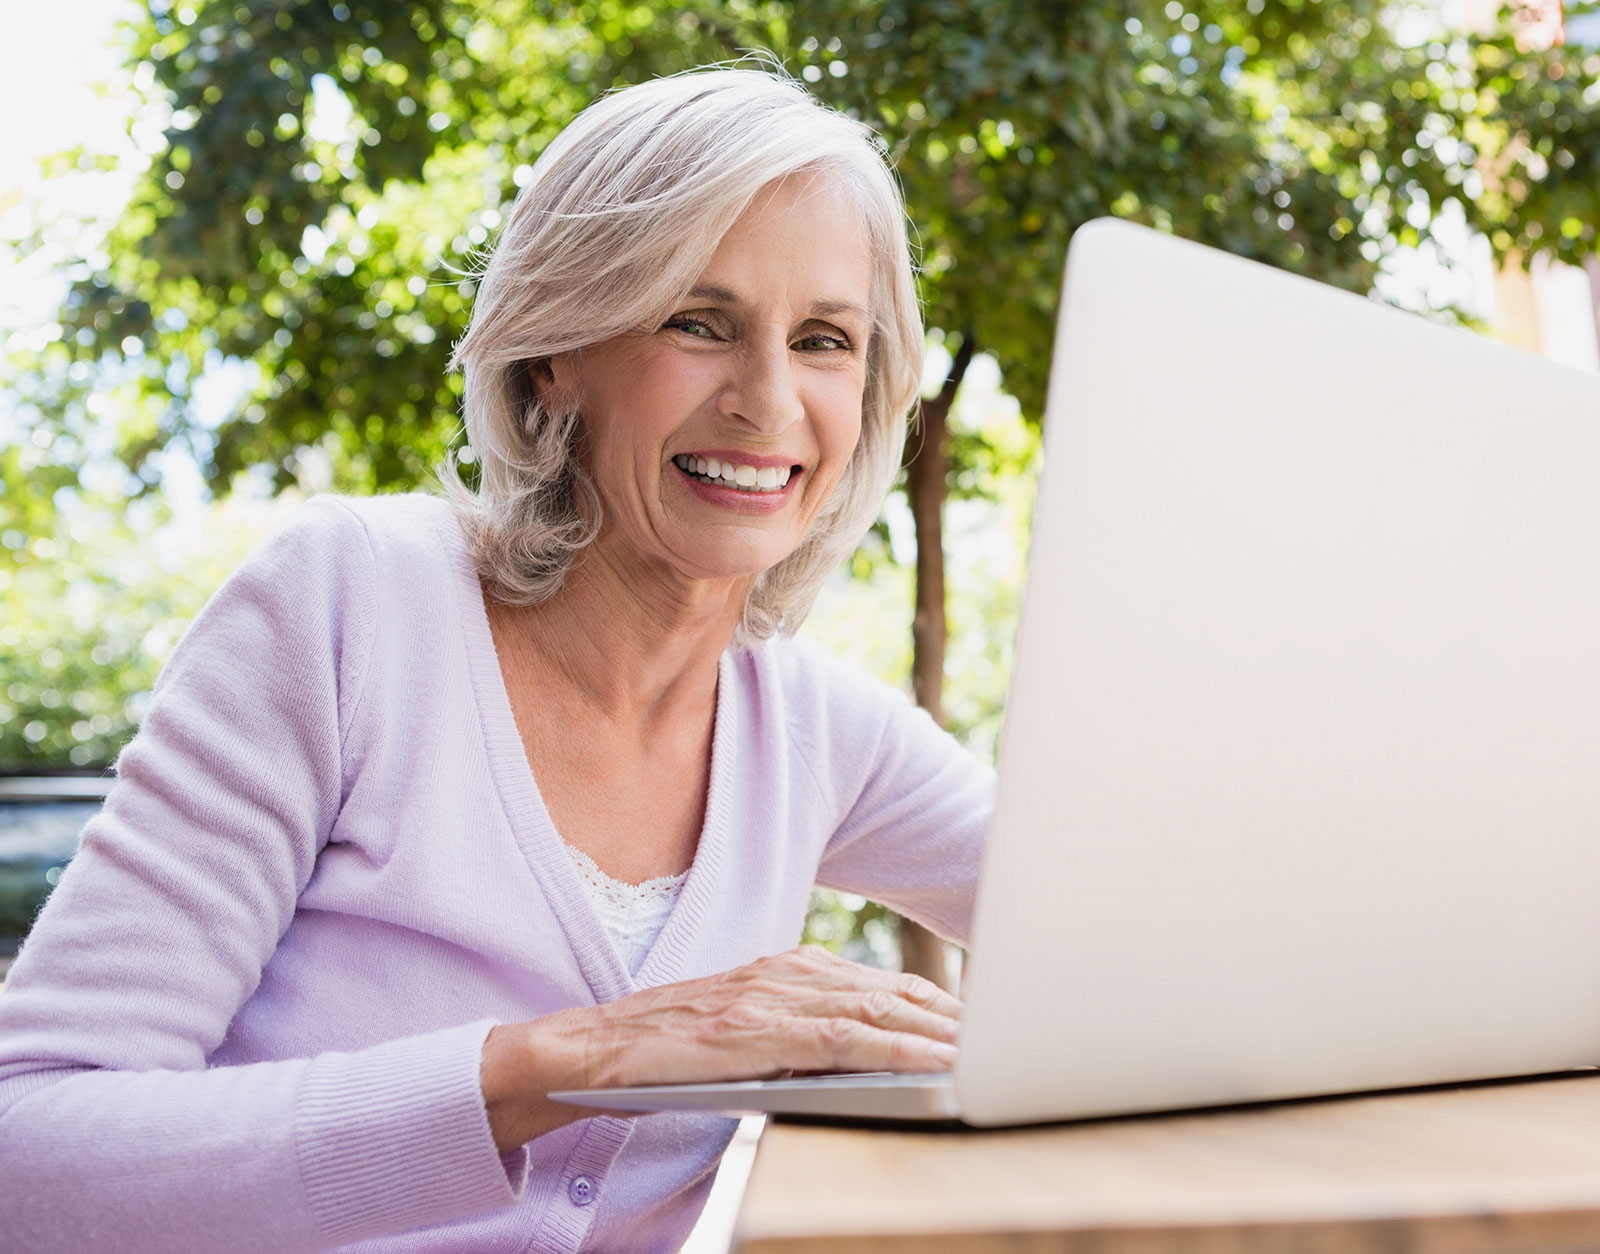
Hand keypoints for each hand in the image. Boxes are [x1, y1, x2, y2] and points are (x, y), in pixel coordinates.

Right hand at [480, 945, 960, 1151]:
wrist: (583, 1054)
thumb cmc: (660, 1054)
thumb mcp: (739, 1034)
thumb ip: (793, 1033)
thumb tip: (855, 1053)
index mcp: (782, 970)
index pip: (875, 985)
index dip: (933, 1002)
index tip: (979, 1020)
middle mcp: (783, 973)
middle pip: (888, 992)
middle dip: (951, 1015)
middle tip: (1005, 1036)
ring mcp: (769, 998)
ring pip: (875, 1011)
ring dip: (938, 1032)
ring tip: (988, 1052)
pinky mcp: (755, 1031)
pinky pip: (843, 1040)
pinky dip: (896, 1049)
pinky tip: (933, 1064)